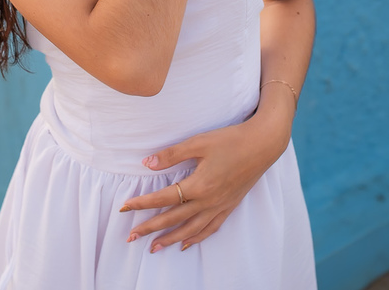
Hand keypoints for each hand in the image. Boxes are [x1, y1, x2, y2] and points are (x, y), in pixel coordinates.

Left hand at [118, 111, 289, 252]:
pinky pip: (210, 228)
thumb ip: (172, 155)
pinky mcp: (229, 207)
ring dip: (170, 240)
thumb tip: (146, 163)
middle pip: (173, 219)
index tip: (125, 207)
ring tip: (154, 248)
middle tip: (131, 237)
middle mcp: (208, 201)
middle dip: (150, 229)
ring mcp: (220, 206)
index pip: (164, 198)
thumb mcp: (198, 142)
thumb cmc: (230, 140)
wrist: (263, 145)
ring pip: (191, 230)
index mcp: (199, 185)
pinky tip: (186, 244)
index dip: (142, 203)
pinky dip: (196, 238)